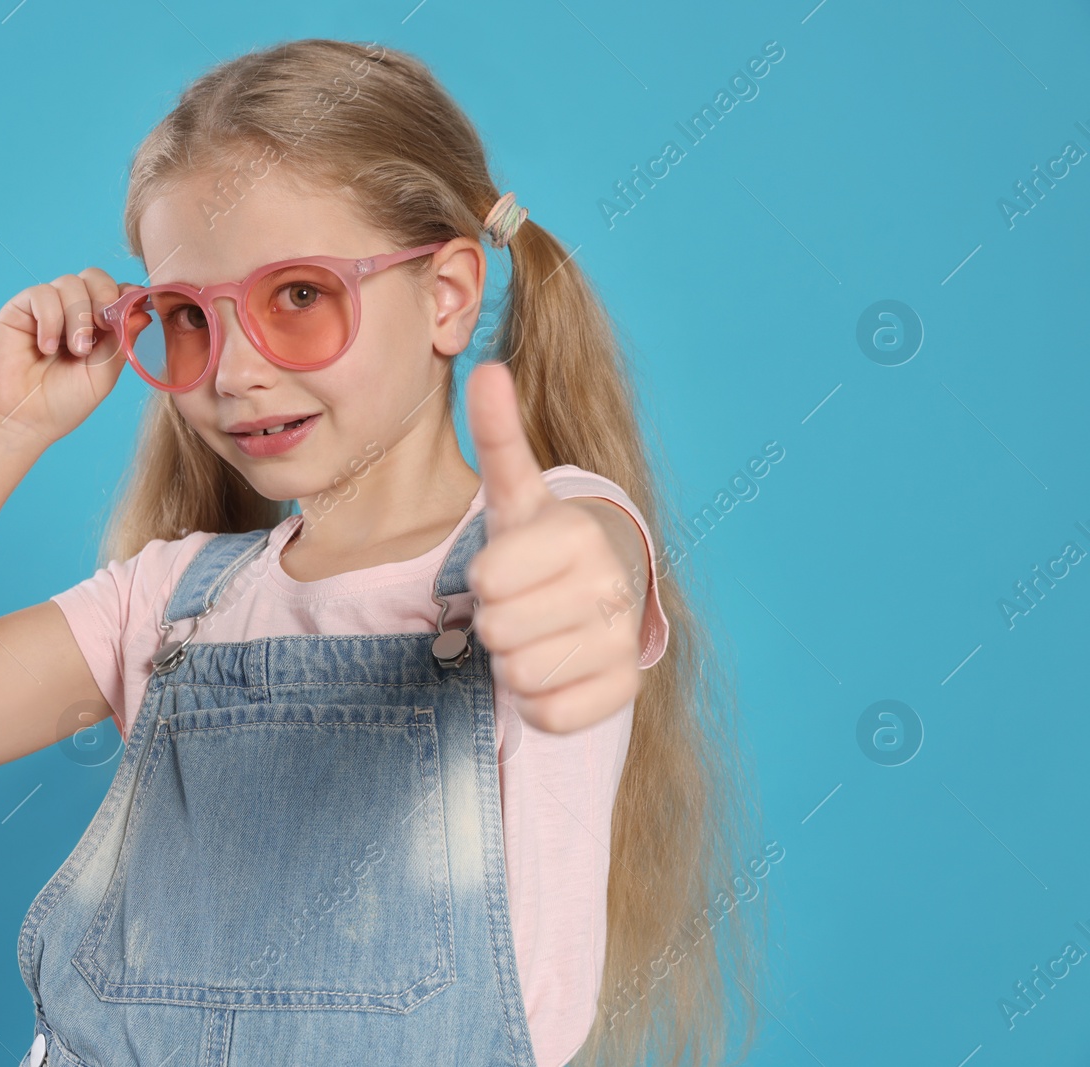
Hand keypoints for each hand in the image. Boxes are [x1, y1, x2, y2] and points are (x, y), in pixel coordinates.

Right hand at [0, 268, 145, 444]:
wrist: (22, 421)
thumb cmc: (62, 403)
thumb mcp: (103, 375)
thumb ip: (121, 343)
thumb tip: (143, 312)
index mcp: (96, 326)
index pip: (115, 292)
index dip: (125, 295)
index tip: (133, 307)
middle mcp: (70, 312)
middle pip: (94, 276)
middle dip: (104, 295)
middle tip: (103, 325)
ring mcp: (45, 309)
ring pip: (69, 283)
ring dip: (78, 316)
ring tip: (76, 350)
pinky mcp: (19, 309)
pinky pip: (41, 294)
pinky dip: (50, 320)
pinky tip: (46, 348)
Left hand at [464, 361, 643, 733]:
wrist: (598, 597)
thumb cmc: (540, 547)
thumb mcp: (515, 494)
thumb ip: (499, 436)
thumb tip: (487, 369)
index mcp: (579, 534)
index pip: (489, 579)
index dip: (482, 578)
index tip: (503, 567)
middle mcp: (611, 586)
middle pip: (498, 629)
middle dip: (493, 621)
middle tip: (518, 605)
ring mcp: (622, 642)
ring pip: (520, 674)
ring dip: (511, 661)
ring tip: (534, 633)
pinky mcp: (624, 692)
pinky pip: (548, 715)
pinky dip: (536, 701)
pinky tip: (554, 669)